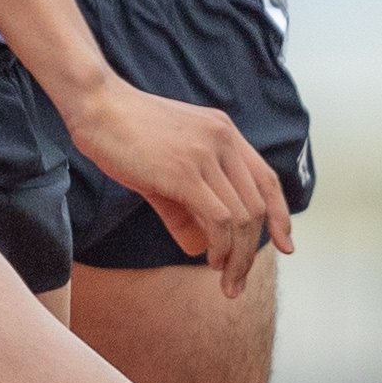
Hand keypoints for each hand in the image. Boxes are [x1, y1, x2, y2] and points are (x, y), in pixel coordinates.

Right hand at [62, 80, 296, 293]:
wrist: (95, 104)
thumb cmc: (122, 135)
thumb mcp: (164, 171)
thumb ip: (184, 209)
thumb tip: (200, 248)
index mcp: (226, 133)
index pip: (267, 180)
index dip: (280, 215)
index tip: (286, 245)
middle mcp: (225, 140)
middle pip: (257, 205)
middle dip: (252, 249)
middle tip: (237, 278)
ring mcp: (207, 154)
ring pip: (242, 216)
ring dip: (237, 255)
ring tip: (224, 277)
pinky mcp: (186, 171)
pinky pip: (219, 218)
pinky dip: (222, 245)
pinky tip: (211, 259)